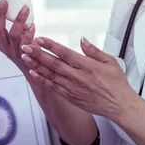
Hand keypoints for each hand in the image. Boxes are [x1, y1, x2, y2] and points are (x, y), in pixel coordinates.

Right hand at [0, 0, 34, 73]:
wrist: (33, 69)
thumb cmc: (25, 49)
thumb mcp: (16, 37)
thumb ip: (17, 25)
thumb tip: (20, 4)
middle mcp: (3, 46)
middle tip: (4, 1)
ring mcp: (14, 52)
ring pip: (12, 35)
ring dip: (18, 20)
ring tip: (25, 8)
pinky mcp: (25, 56)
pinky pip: (26, 43)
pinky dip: (29, 33)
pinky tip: (33, 25)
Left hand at [20, 36, 135, 119]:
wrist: (119, 106)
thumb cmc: (116, 83)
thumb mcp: (110, 61)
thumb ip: (94, 50)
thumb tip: (82, 39)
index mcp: (87, 66)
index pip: (65, 53)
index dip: (51, 46)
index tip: (39, 39)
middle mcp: (78, 77)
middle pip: (54, 64)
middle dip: (37, 54)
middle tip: (25, 47)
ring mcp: (73, 88)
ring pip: (51, 75)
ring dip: (36, 66)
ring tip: (25, 58)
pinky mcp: (71, 97)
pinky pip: (54, 87)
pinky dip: (43, 80)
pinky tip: (34, 73)